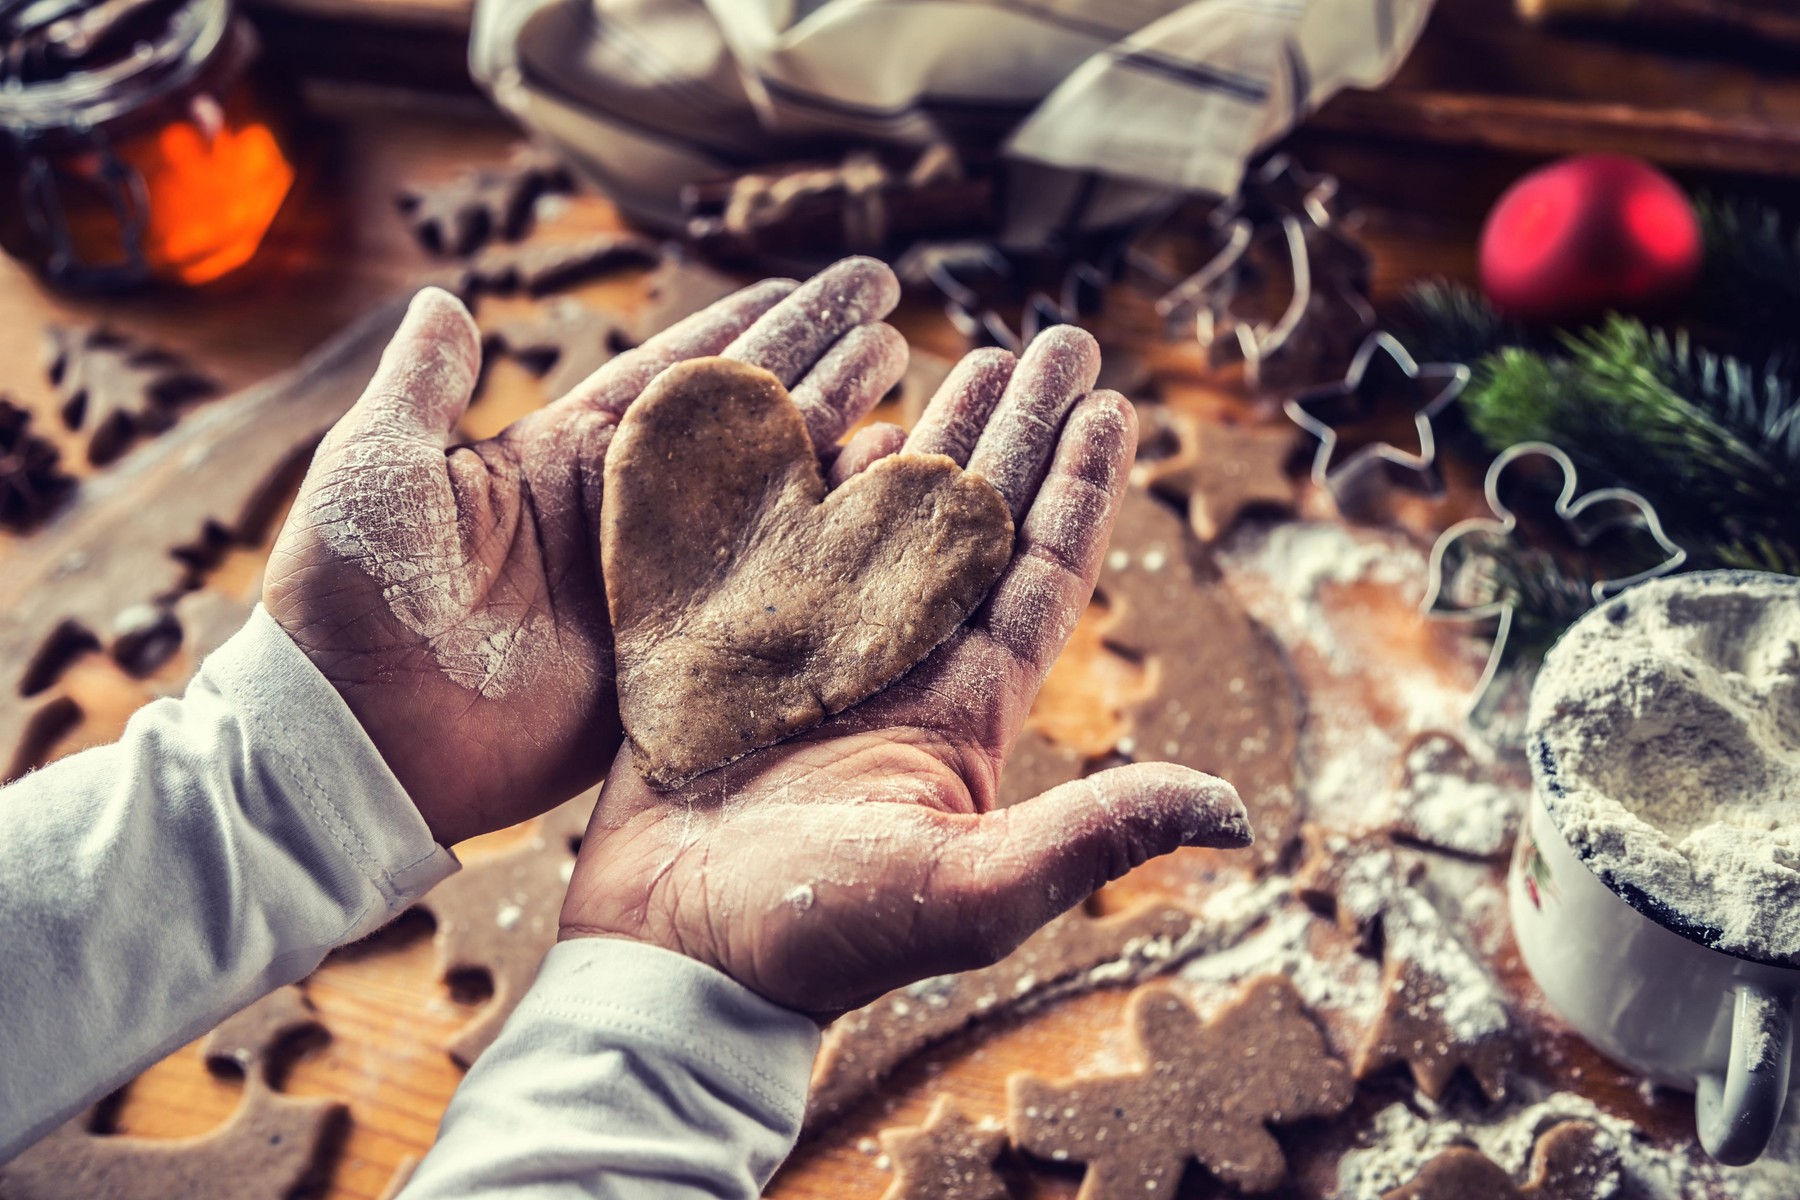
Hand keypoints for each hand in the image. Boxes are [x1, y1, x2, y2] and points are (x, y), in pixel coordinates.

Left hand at [265, 259, 906, 845]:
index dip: (750, 328)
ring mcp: (656, 590)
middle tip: (893, 318)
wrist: (356, 738)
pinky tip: (880, 524)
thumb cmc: (348, 598)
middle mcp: (626, 516)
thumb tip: (445, 298)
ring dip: (838, 454)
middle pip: (747, 429)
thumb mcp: (378, 470)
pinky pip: (762, 607)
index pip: (679, 376)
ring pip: (771, 509)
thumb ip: (426, 387)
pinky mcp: (671, 664)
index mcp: (567, 458)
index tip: (816, 286)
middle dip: (821, 369)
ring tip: (913, 402)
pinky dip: (823, 566)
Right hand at [559, 327, 1251, 1018]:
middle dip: (1013, 427)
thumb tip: (1235, 812)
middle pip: (972, 521)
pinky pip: (775, 537)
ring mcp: (811, 655)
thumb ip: (1093, 834)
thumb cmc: (823, 941)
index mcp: (963, 712)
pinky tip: (830, 409)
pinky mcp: (730, 649)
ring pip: (879, 515)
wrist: (675, 963)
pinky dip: (800, 470)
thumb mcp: (974, 889)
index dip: (1078, 486)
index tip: (1112, 404)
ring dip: (922, 434)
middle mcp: (898, 670)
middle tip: (1047, 339)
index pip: (1039, 574)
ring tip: (954, 350)